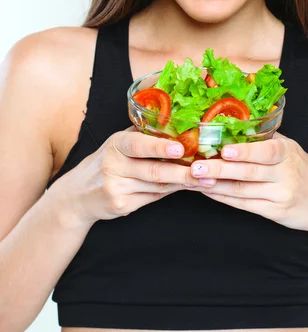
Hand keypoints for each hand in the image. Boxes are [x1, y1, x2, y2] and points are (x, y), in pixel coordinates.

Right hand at [48, 126, 197, 227]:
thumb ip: (144, 136)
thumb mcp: (119, 144)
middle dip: (182, 172)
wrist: (78, 194)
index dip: (159, 147)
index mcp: (115, 144)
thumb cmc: (108, 162)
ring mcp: (116, 188)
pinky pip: (153, 198)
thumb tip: (180, 127)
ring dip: (183, 183)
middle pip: (153, 171)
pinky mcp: (121, 205)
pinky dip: (171, 192)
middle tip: (205, 170)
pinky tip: (187, 187)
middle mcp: (113, 165)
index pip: (138, 145)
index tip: (179, 148)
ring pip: (157, 186)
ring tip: (205, 179)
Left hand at [187, 131, 307, 239]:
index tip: (225, 150)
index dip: (245, 151)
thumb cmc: (303, 171)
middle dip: (220, 169)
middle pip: (249, 172)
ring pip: (243, 190)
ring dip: (217, 184)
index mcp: (288, 152)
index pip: (266, 151)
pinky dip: (225, 198)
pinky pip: (245, 205)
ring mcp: (281, 194)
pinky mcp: (276, 212)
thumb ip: (266, 139)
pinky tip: (209, 191)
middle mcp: (286, 173)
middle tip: (196, 166)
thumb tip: (233, 123)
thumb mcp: (291, 150)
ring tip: (195, 179)